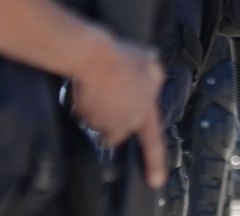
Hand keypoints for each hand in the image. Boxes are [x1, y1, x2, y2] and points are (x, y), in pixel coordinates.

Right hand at [72, 36, 166, 186]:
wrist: (94, 58)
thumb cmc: (124, 60)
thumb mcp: (151, 64)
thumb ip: (154, 80)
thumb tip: (151, 84)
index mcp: (144, 112)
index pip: (152, 142)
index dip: (155, 163)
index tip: (156, 180)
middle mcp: (125, 123)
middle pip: (118, 132)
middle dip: (115, 121)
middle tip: (114, 97)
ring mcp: (103, 122)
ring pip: (100, 123)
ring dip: (100, 111)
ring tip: (103, 88)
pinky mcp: (84, 118)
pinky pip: (84, 116)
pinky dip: (85, 107)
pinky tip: (90, 89)